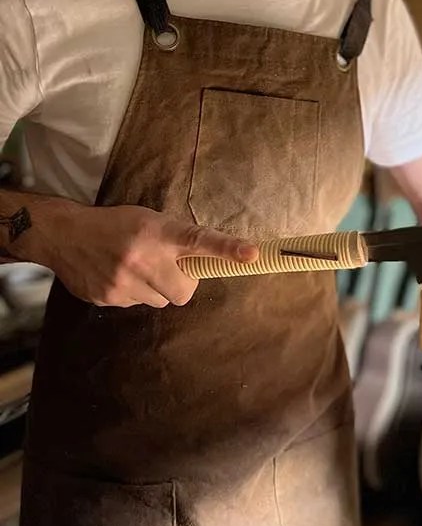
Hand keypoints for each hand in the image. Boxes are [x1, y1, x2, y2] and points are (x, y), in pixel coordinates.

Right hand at [42, 202, 257, 307]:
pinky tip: (119, 276)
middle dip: (181, 283)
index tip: (252, 254)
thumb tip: (206, 259)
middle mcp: (143, 258)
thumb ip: (177, 238)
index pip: (199, 241)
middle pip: (184, 291)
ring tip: (138, 269)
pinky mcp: (110, 298)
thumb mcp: (149, 219)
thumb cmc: (116, 224)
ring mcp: (125, 282)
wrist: (65, 234)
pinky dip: (135, 294)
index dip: (227, 249)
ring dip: (157, 289)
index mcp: (158, 232)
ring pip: (161, 301)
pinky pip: (138, 305)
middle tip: (167, 268)